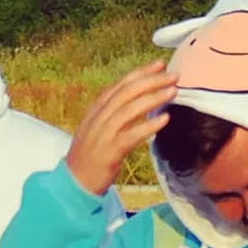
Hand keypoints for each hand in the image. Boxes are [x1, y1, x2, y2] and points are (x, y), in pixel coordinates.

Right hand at [65, 61, 176, 196]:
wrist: (73, 182)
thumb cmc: (89, 156)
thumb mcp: (96, 129)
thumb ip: (113, 113)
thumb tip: (139, 99)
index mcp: (95, 111)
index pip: (119, 86)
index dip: (140, 73)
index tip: (160, 65)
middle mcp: (97, 119)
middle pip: (126, 93)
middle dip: (151, 81)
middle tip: (173, 76)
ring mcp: (102, 135)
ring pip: (129, 110)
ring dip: (153, 98)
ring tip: (173, 92)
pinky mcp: (109, 152)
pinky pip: (131, 136)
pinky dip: (148, 126)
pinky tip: (165, 119)